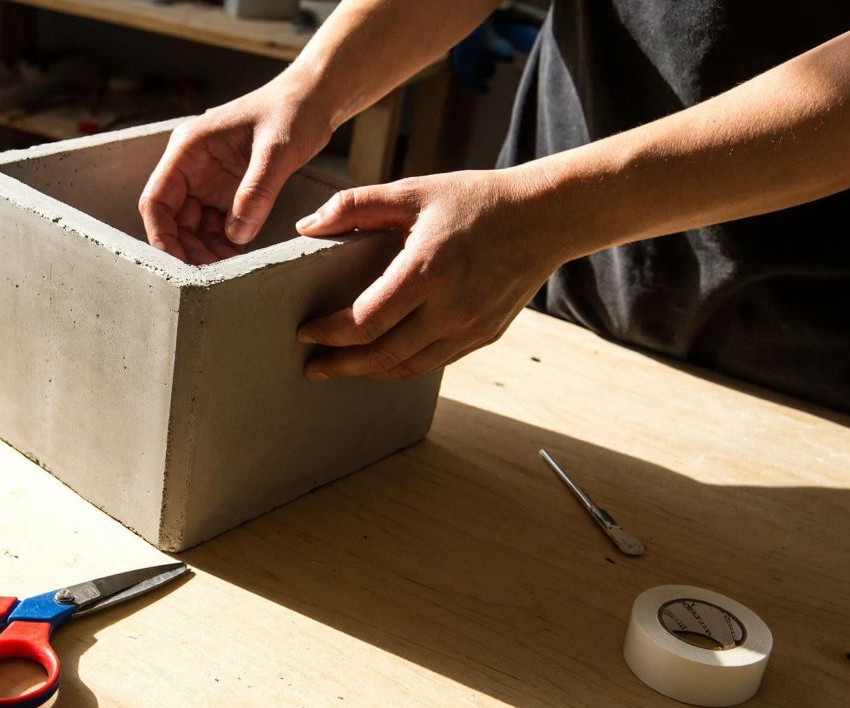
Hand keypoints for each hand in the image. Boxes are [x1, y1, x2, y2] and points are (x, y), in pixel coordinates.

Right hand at [139, 80, 331, 263]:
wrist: (314, 100)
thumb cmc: (291, 110)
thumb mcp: (277, 149)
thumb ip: (256, 191)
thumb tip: (236, 235)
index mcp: (188, 149)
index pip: (156, 199)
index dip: (160, 234)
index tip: (175, 262)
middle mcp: (192, 167)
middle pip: (173, 219)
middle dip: (186, 249)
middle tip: (208, 275)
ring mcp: (209, 181)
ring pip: (193, 227)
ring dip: (205, 250)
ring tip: (226, 270)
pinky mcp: (228, 191)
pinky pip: (217, 225)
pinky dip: (223, 243)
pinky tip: (237, 256)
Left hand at [295, 170, 570, 379]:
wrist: (545, 217)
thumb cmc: (475, 200)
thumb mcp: (413, 192)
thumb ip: (355, 206)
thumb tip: (305, 226)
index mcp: (428, 272)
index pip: (366, 321)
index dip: (330, 334)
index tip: (304, 333)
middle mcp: (451, 309)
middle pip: (383, 356)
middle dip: (341, 366)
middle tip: (312, 368)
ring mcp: (471, 328)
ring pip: (409, 368)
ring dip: (370, 373)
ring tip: (341, 368)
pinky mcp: (485, 335)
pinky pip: (434, 362)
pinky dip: (402, 366)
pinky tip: (382, 359)